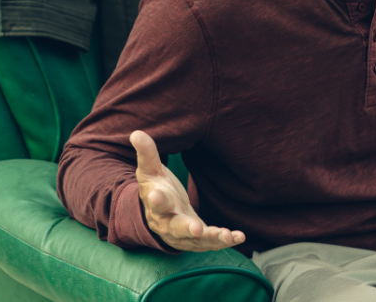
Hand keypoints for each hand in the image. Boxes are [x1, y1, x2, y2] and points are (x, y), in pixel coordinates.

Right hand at [131, 130, 244, 251]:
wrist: (158, 216)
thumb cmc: (156, 189)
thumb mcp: (150, 171)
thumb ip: (147, 154)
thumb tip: (136, 133)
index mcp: (155, 205)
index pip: (156, 202)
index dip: (157, 199)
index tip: (156, 194)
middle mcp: (168, 223)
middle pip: (176, 227)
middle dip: (186, 227)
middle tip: (196, 228)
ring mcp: (183, 235)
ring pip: (196, 239)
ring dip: (212, 238)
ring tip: (227, 236)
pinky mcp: (197, 240)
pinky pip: (210, 243)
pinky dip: (224, 241)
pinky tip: (239, 237)